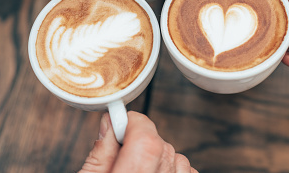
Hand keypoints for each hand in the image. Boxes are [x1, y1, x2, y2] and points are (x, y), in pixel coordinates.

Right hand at [79, 112, 196, 172]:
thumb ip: (100, 153)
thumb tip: (110, 122)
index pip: (146, 140)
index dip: (134, 123)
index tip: (121, 120)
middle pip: (160, 146)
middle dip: (141, 140)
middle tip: (121, 152)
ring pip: (176, 158)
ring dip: (159, 156)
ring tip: (137, 169)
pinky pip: (188, 172)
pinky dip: (173, 169)